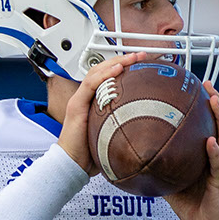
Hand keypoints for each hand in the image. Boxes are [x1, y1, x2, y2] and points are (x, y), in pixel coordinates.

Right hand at [57, 52, 146, 174]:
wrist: (71, 164)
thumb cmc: (89, 154)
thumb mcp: (112, 135)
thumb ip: (124, 127)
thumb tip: (147, 128)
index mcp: (93, 102)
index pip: (107, 78)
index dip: (123, 68)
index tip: (141, 64)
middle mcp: (86, 97)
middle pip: (102, 70)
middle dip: (122, 59)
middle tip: (140, 55)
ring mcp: (80, 99)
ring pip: (97, 72)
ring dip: (116, 62)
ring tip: (132, 57)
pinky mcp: (76, 105)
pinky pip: (91, 84)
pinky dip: (105, 74)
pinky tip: (118, 69)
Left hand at [164, 81, 218, 219]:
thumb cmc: (192, 202)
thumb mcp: (170, 180)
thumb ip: (158, 165)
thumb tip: (132, 155)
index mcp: (203, 153)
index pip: (203, 124)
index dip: (200, 106)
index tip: (191, 86)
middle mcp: (215, 154)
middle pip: (218, 123)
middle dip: (215, 101)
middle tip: (208, 83)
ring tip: (214, 100)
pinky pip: (218, 164)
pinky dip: (214, 152)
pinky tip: (210, 142)